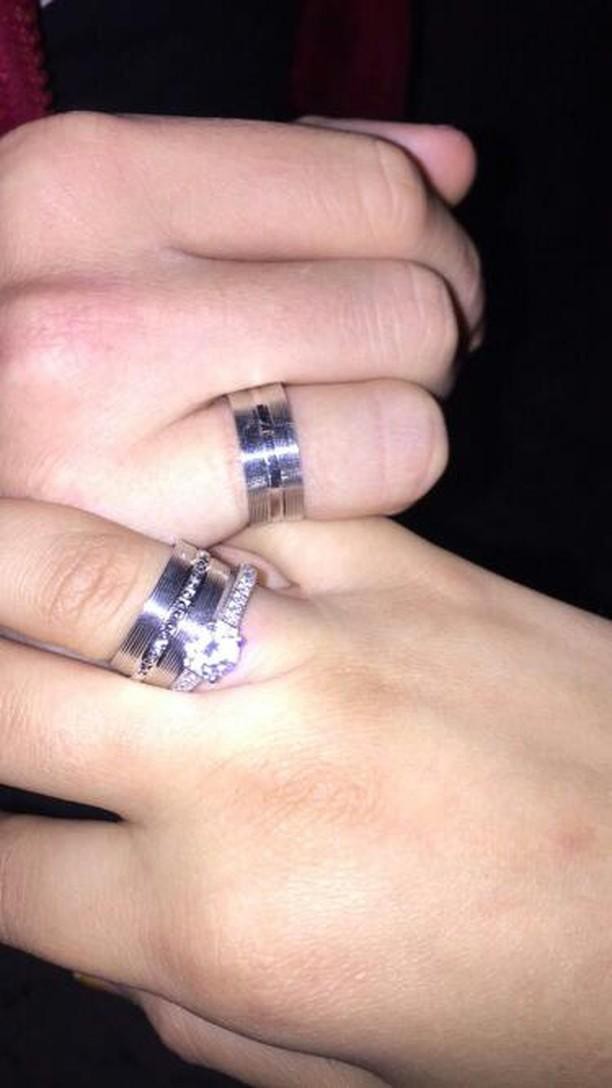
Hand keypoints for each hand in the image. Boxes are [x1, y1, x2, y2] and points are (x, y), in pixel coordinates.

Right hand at [0, 112, 481, 540]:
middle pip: (403, 301)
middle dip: (433, 333)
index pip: (366, 189)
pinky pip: (361, 487)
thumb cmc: (28, 328)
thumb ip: (282, 173)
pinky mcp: (139, 540)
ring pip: (405, 406)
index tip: (424, 275)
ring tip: (350, 420)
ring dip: (410, 415)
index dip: (432, 239)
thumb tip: (452, 160)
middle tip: (392, 358)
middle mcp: (98, 299)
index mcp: (90, 181)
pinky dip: (370, 486)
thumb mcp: (111, 217)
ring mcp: (112, 432)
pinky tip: (314, 485)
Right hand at [1, 502, 610, 1086]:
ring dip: (5, 562)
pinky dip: (177, 528)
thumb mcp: (351, 1063)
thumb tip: (99, 925)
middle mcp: (246, 772)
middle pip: (4, 699)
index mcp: (224, 924)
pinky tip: (159, 546)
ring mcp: (319, 644)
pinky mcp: (391, 563)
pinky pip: (242, 516)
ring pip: (89, 572)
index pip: (4, 873)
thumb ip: (192, 1001)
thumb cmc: (540, 999)